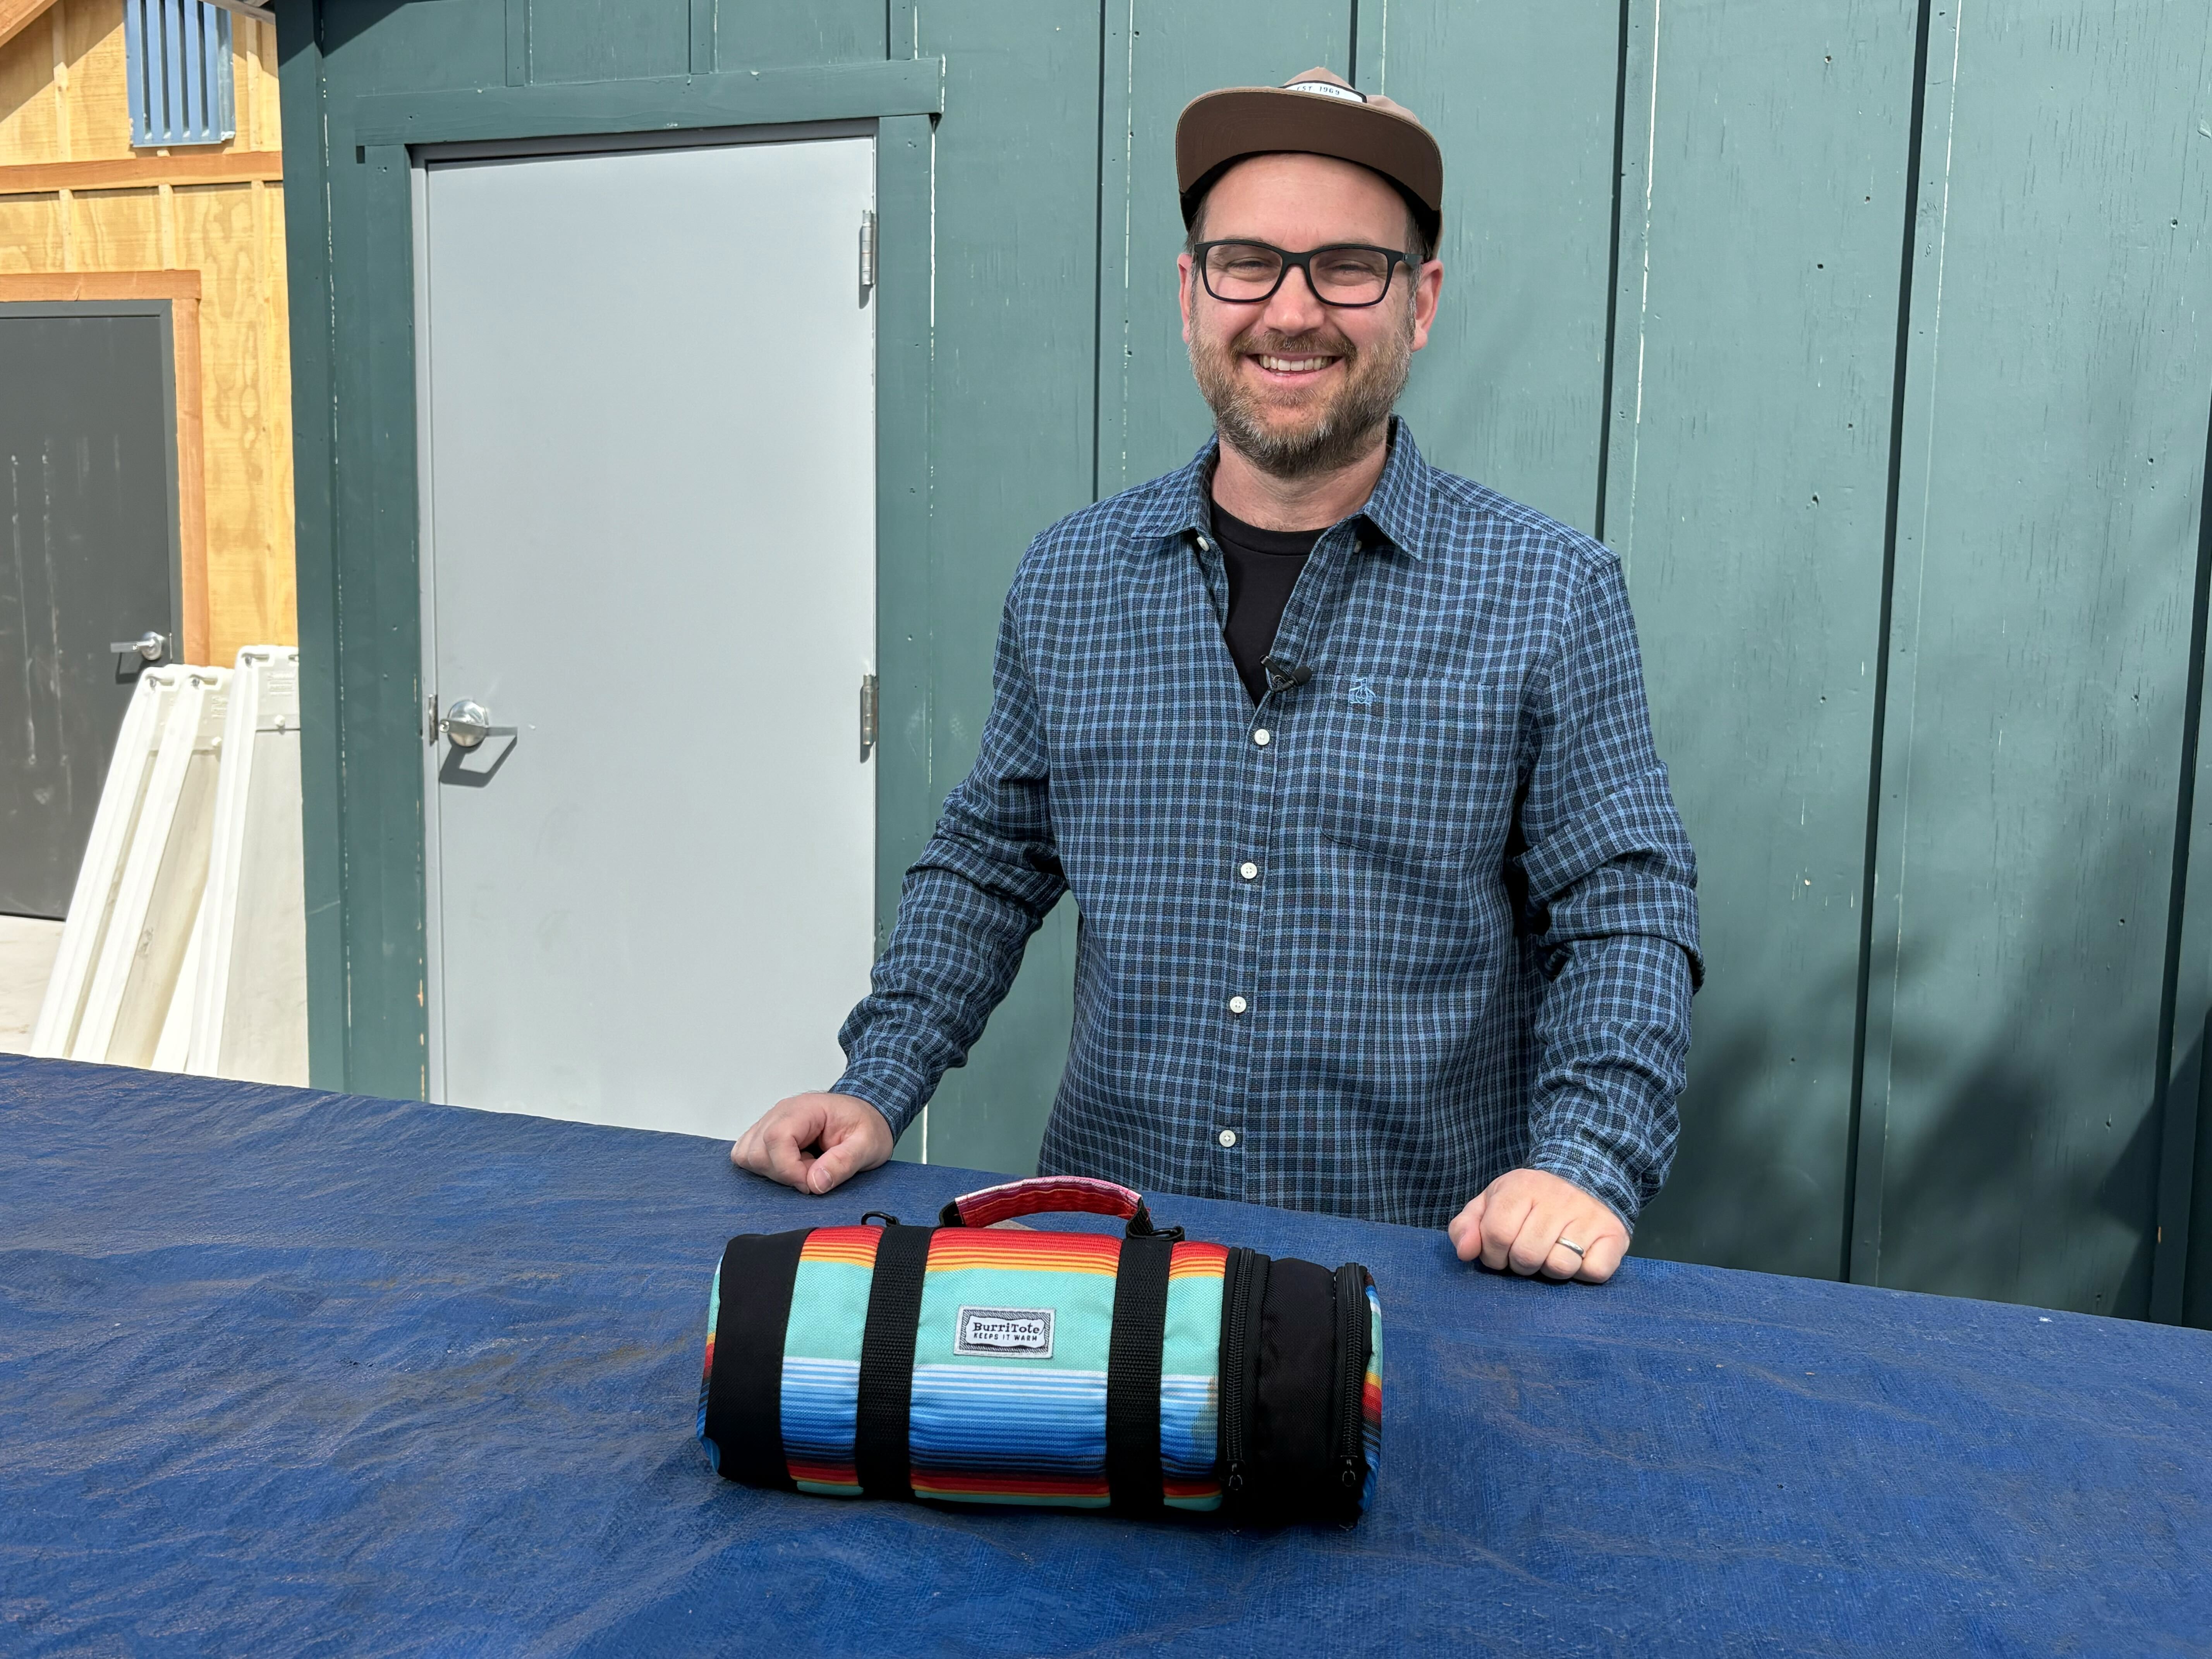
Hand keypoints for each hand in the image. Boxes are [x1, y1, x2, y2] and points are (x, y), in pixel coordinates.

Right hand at [731, 1091, 893, 1194]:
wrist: (866, 1117)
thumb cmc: (866, 1125)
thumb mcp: (868, 1145)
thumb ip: (843, 1162)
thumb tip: (816, 1182)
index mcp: (805, 1109)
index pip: (776, 1138)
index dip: (789, 1169)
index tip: (811, 1183)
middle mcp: (781, 1113)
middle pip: (757, 1151)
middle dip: (783, 1174)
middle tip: (812, 1174)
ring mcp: (771, 1123)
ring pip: (747, 1155)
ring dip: (773, 1172)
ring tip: (803, 1168)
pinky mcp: (767, 1136)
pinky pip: (748, 1155)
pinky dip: (765, 1169)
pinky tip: (791, 1167)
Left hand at [1447, 1168, 1629, 1283]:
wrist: (1583, 1184)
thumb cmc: (1527, 1204)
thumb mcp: (1490, 1206)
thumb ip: (1466, 1227)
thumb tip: (1465, 1253)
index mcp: (1521, 1186)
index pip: (1496, 1234)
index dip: (1492, 1255)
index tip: (1499, 1254)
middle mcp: (1557, 1196)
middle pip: (1526, 1255)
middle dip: (1520, 1265)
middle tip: (1527, 1254)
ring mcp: (1588, 1214)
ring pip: (1559, 1266)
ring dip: (1551, 1269)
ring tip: (1552, 1253)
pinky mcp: (1614, 1234)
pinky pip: (1593, 1271)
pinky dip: (1583, 1273)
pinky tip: (1579, 1257)